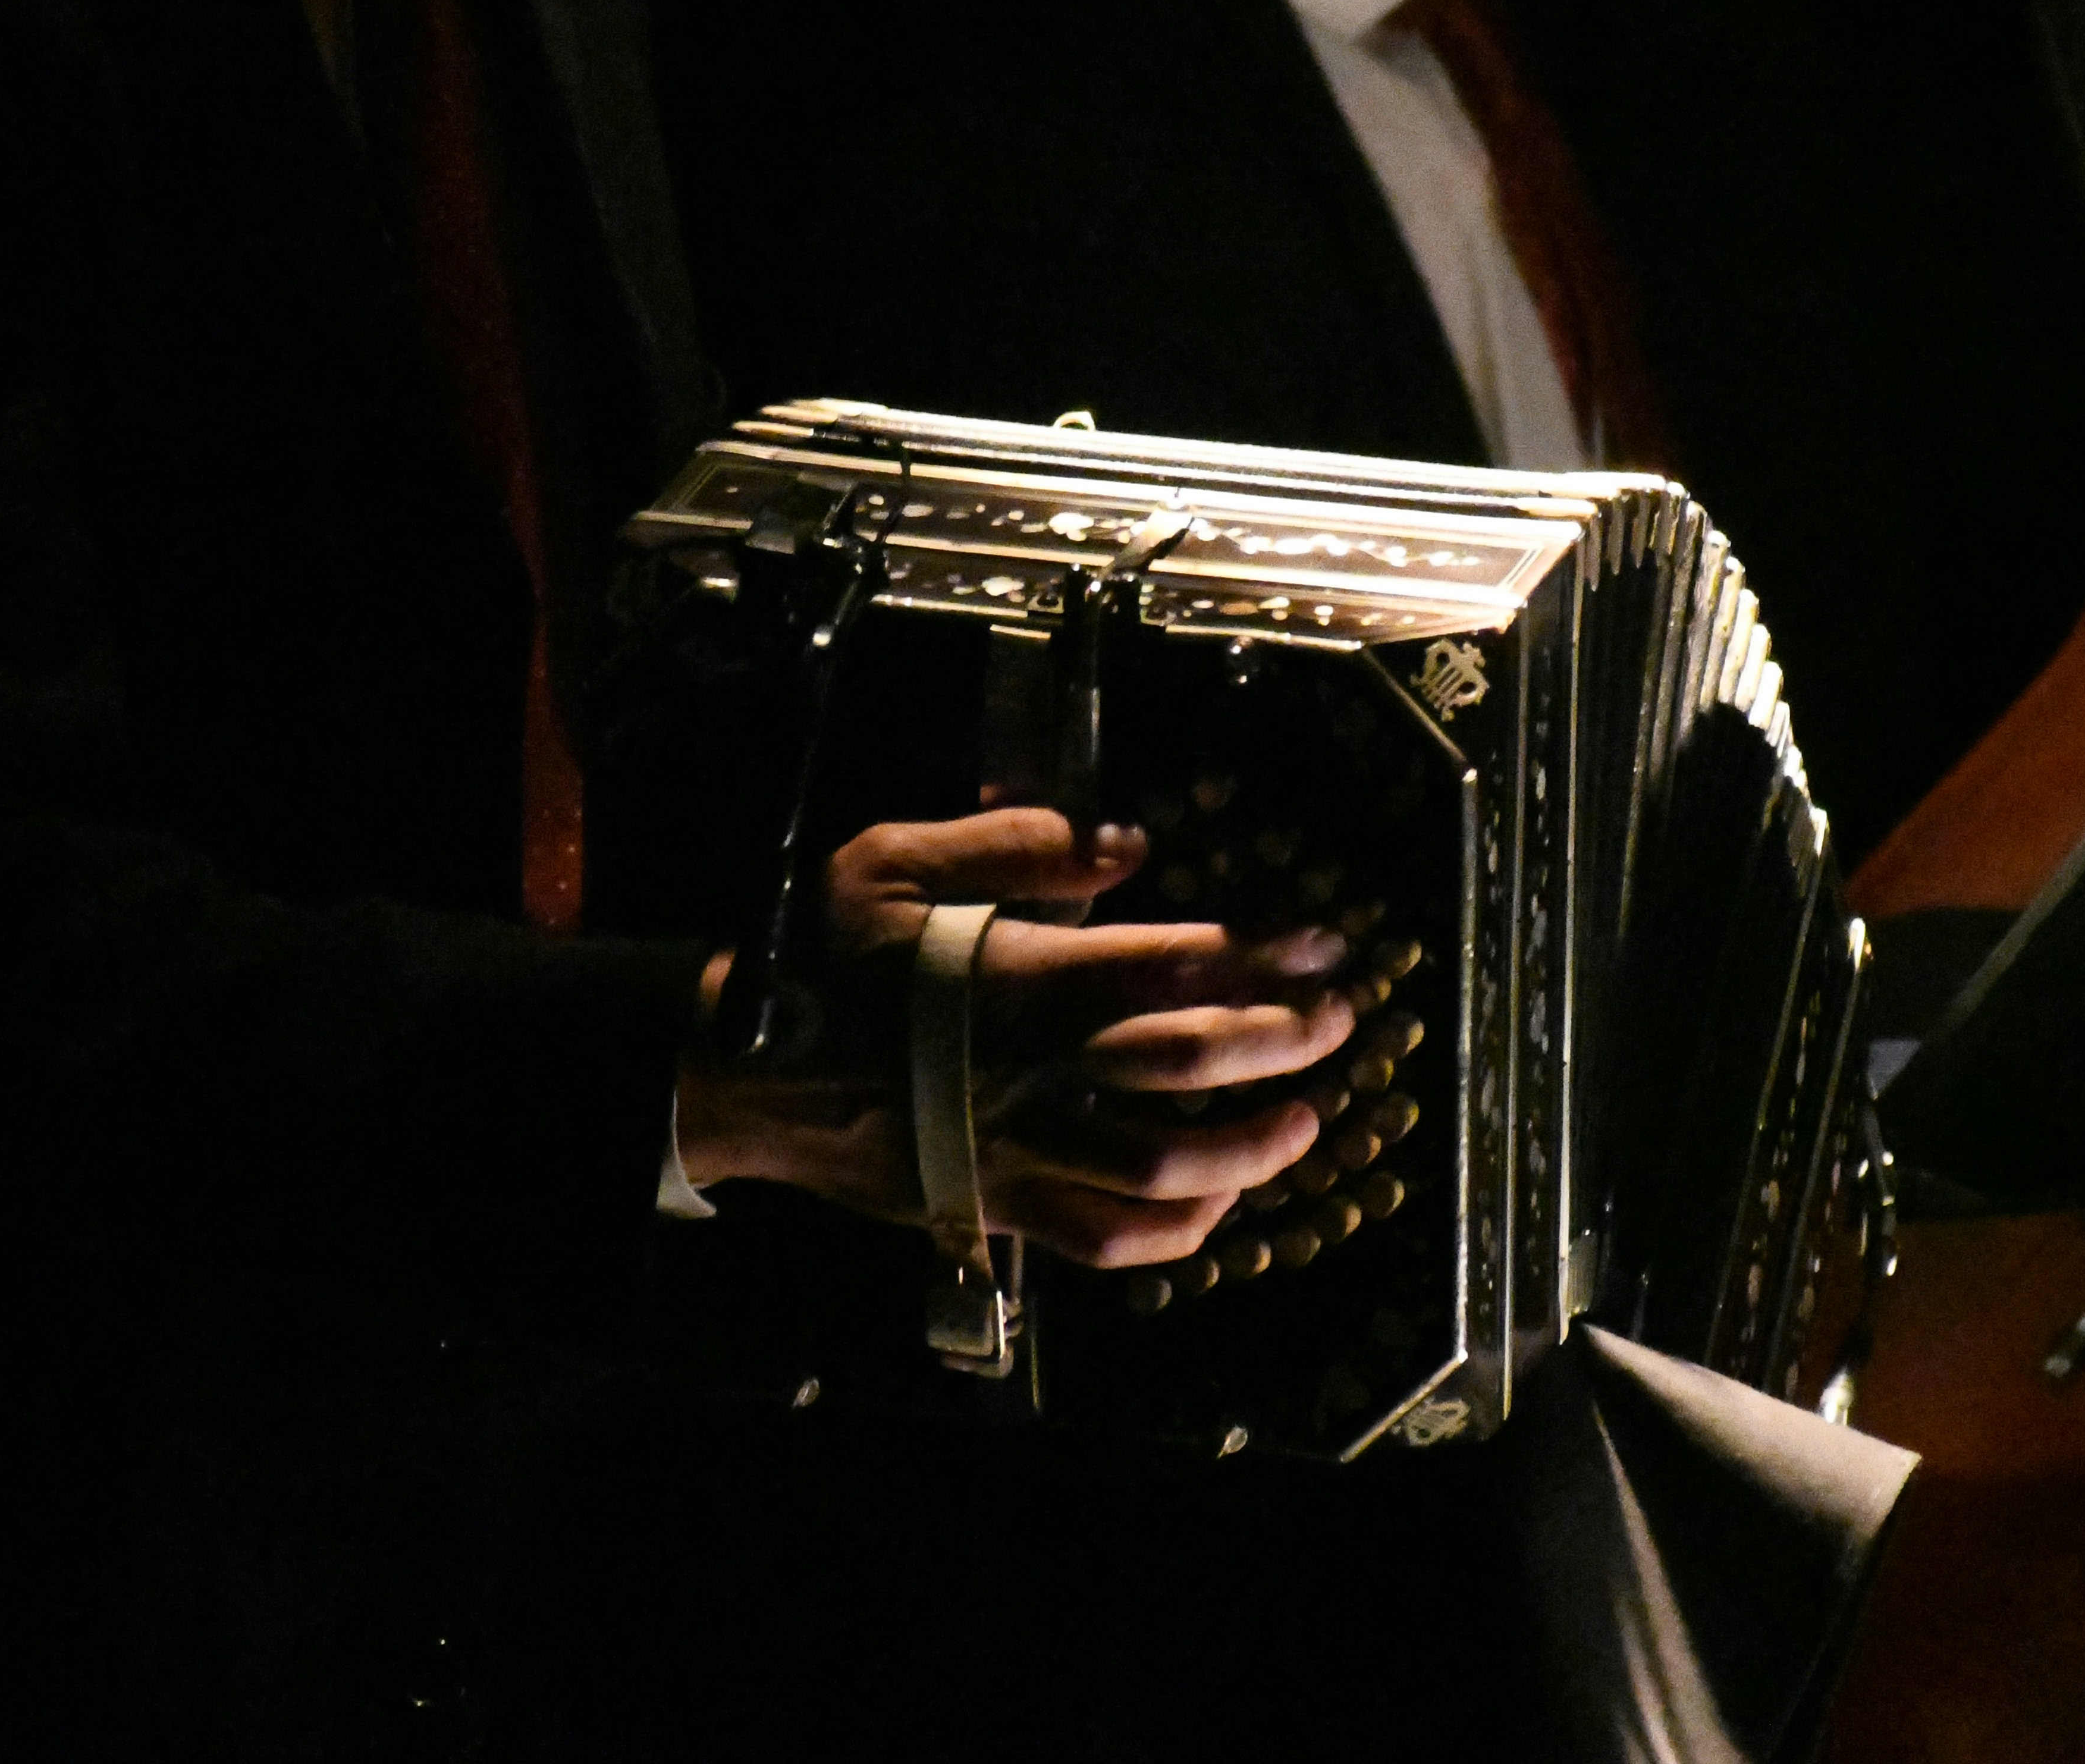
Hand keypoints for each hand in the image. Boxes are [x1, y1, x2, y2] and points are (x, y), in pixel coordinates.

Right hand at [677, 808, 1356, 1266]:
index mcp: (1026, 976)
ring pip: (1171, 1167)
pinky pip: (1111, 1241)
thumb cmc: (820, 957)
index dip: (1267, 956)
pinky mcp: (1004, 1208)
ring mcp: (1027, 1149)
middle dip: (1286, 1039)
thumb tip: (1126, 846)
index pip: (1179, 963)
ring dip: (1255, 1146)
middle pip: (1196, 1059)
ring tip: (1305, 1120)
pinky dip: (1179, 1233)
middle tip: (1339, 1023)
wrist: (744, 1073)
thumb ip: (1014, 843)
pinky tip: (1219, 1206)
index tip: (1326, 948)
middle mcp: (1042, 1068)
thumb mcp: (893, 861)